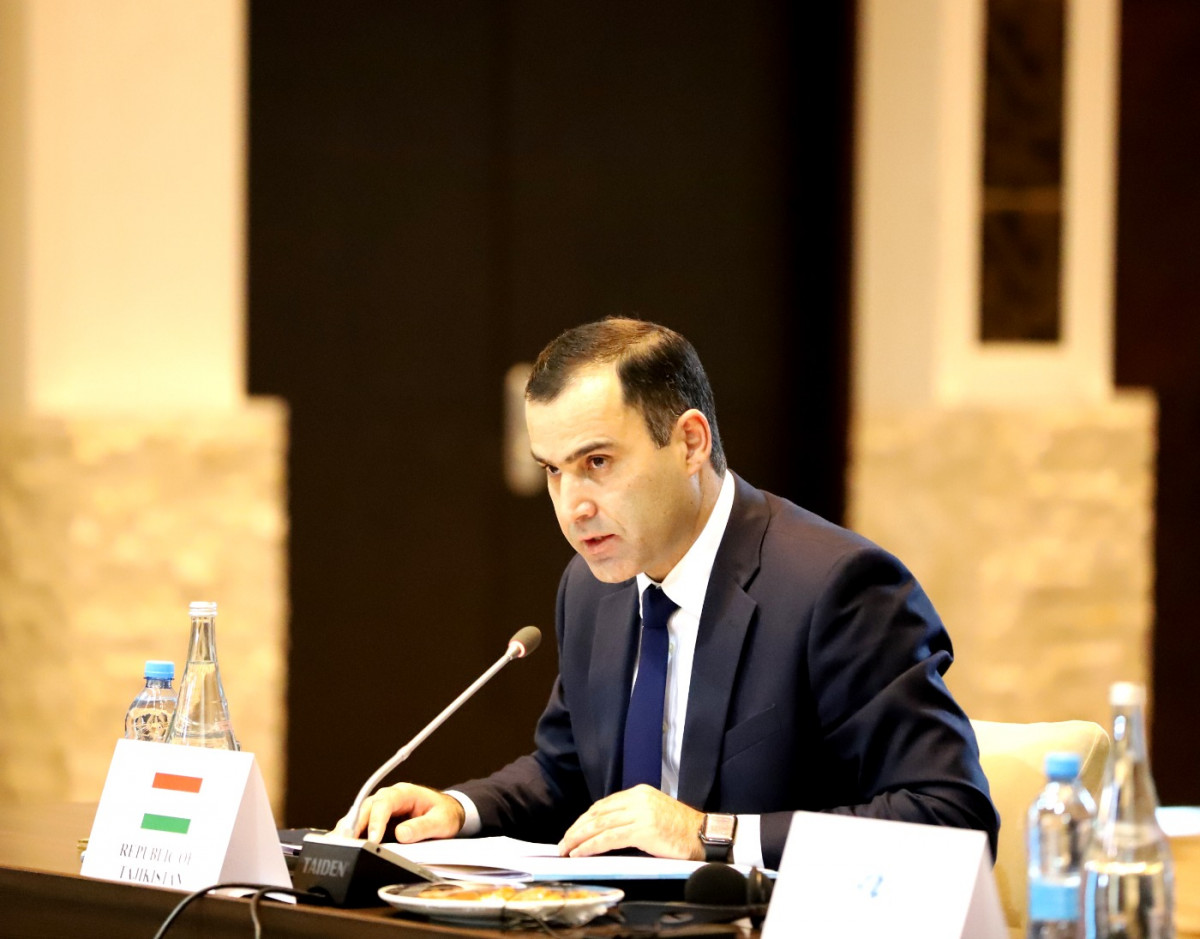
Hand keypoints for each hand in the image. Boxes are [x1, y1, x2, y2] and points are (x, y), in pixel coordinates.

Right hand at [331, 783, 465, 843]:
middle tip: (347, 846)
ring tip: (341, 850)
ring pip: (357, 818)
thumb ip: (423, 827)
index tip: (373, 839)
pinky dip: (351, 838)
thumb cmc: (444, 813)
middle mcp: (388, 799)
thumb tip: (402, 834)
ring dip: (348, 833)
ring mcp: (379, 811)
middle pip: (365, 809)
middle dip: (354, 827)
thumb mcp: (441, 821)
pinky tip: (344, 850)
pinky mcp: (376, 823)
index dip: (376, 820)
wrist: (447, 813)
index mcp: (403, 793)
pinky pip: (359, 828)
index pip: (384, 802)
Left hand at [558, 785, 704, 859]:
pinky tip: (581, 853)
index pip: (603, 804)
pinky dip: (591, 846)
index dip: (585, 819)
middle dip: (577, 829)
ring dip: (579, 838)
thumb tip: (605, 830)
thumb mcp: (654, 814)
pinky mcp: (644, 829)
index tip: (573, 831)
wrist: (705, 836)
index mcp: (639, 792)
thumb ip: (632, 816)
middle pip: (598, 813)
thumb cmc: (682, 831)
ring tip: (566, 850)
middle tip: (563, 843)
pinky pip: (609, 838)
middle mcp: (638, 798)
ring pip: (600, 824)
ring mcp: (641, 813)